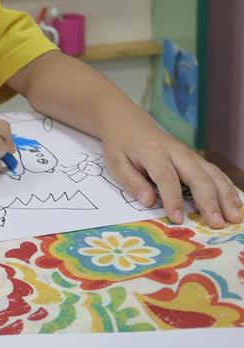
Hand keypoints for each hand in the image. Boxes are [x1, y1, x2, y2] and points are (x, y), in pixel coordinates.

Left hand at [102, 118, 241, 227]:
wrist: (130, 123)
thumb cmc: (122, 147)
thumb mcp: (116, 163)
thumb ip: (132, 182)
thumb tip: (148, 202)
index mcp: (152, 152)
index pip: (166, 177)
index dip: (173, 198)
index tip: (178, 218)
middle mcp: (176, 152)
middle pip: (197, 175)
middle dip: (209, 200)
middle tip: (217, 223)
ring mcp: (189, 154)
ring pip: (212, 173)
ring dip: (225, 196)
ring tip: (234, 217)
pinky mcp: (196, 158)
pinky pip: (215, 172)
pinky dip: (228, 188)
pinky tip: (236, 204)